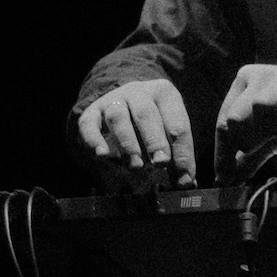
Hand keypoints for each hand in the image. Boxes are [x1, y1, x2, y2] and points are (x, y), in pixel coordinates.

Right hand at [77, 79, 196, 187]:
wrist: (120, 106)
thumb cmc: (151, 126)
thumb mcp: (168, 135)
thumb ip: (177, 159)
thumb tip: (187, 183)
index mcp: (165, 95)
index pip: (178, 123)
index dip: (182, 152)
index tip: (184, 178)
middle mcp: (138, 93)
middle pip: (146, 114)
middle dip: (155, 141)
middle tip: (160, 163)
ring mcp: (113, 100)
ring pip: (118, 117)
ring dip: (127, 143)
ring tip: (135, 166)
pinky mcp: (91, 112)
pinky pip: (89, 124)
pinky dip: (94, 140)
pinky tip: (102, 155)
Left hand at [214, 64, 276, 184]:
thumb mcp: (264, 137)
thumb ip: (245, 158)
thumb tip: (225, 182)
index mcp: (243, 83)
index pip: (224, 122)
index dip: (223, 154)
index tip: (226, 177)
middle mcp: (260, 76)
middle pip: (237, 115)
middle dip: (245, 142)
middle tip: (256, 150)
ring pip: (262, 106)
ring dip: (268, 131)